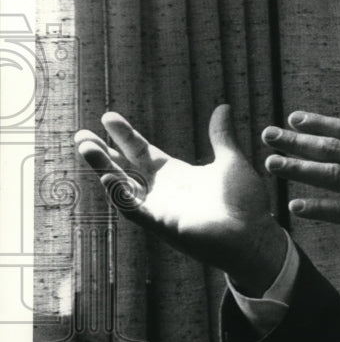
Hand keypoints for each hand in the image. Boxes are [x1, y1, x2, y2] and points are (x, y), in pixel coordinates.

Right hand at [74, 104, 285, 293]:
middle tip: (81, 135)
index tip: (108, 117)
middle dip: (102, 153)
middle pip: (124, 168)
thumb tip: (223, 107)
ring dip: (103, 169)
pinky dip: (121, 195)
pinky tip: (108, 178)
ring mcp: (160, 208)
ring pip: (123, 187)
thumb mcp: (230, 161)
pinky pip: (135, 210)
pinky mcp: (163, 225)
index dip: (125, 136)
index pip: (142, 152)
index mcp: (175, 175)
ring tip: (86, 147)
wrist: (256, 234)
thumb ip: (221, 135)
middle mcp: (162, 191)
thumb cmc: (244, 202)